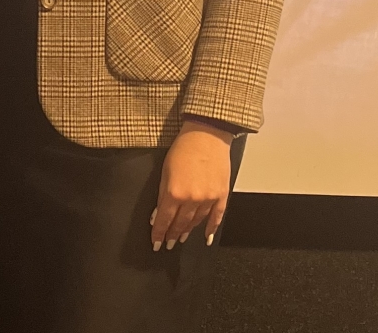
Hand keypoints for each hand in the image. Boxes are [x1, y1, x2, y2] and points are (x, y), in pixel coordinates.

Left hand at [150, 120, 233, 251]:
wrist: (207, 134)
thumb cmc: (184, 148)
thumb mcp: (165, 170)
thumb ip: (162, 195)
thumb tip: (158, 214)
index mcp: (175, 192)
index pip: (164, 220)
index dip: (159, 233)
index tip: (155, 242)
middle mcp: (193, 199)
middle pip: (180, 224)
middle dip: (172, 235)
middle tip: (167, 244)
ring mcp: (209, 199)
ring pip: (196, 222)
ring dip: (188, 231)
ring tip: (181, 238)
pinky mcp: (222, 195)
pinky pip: (217, 217)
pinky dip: (211, 228)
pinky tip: (206, 237)